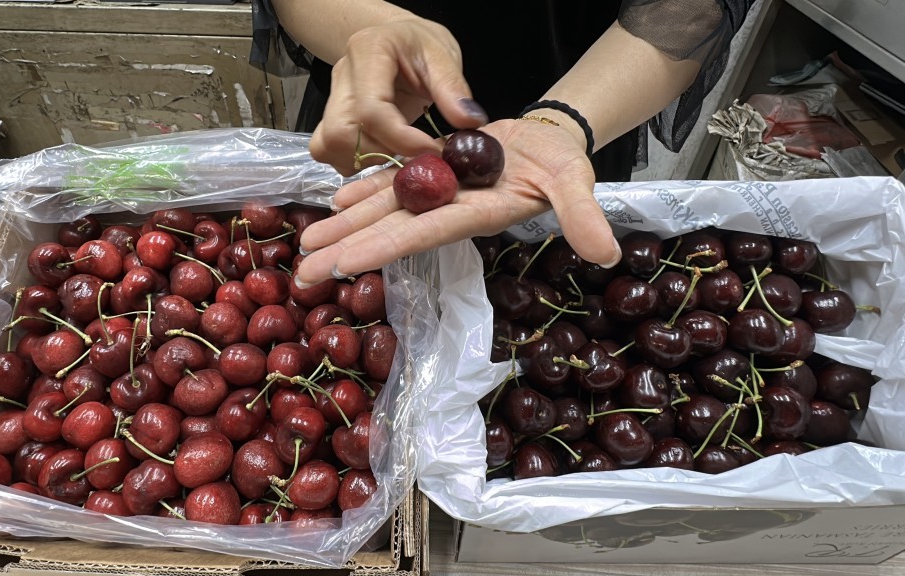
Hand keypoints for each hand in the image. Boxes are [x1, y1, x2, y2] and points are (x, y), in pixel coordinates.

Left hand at [293, 119, 621, 286]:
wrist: (551, 142)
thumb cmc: (564, 164)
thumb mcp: (576, 184)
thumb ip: (582, 216)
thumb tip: (607, 253)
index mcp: (474, 214)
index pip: (422, 235)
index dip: (383, 249)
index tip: (343, 266)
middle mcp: (447, 209)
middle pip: (388, 231)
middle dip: (346, 250)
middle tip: (301, 273)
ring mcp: (437, 192)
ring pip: (382, 209)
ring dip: (343, 225)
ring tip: (304, 243)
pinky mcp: (434, 171)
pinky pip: (394, 183)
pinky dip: (365, 189)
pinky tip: (335, 198)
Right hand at [309, 17, 489, 176]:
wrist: (397, 40)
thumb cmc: (419, 45)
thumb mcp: (443, 56)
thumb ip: (454, 89)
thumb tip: (469, 122)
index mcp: (368, 52)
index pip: (371, 110)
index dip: (401, 139)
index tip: (430, 149)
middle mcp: (342, 76)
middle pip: (341, 133)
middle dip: (379, 154)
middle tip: (411, 154)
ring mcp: (333, 98)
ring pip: (330, 145)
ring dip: (366, 160)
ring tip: (398, 152)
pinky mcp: (332, 118)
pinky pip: (329, 150)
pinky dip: (354, 161)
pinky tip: (381, 153)